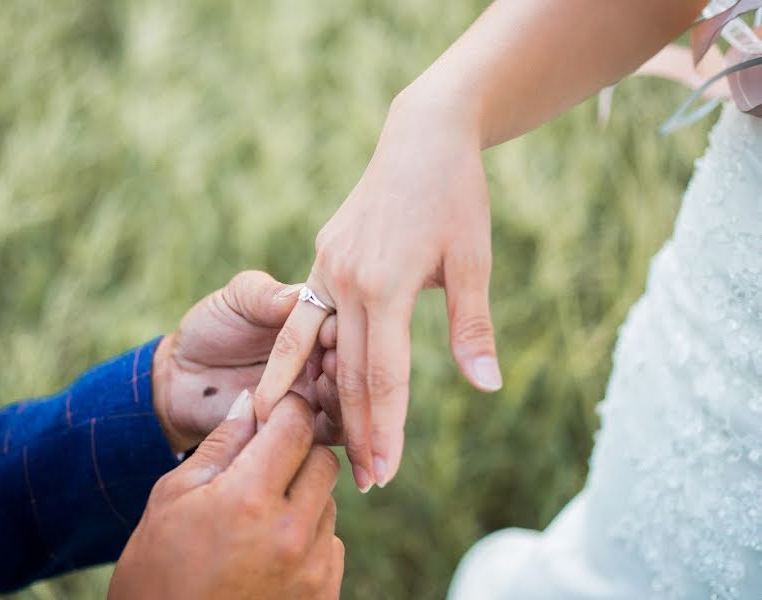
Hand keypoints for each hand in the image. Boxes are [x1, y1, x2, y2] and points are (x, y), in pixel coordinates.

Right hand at [108, 391, 344, 599]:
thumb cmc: (155, 573)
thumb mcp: (173, 498)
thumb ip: (222, 445)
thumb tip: (252, 402)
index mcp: (249, 499)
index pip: (295, 426)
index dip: (285, 411)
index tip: (272, 414)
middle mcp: (291, 534)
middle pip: (323, 461)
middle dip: (297, 454)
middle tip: (262, 466)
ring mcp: (312, 571)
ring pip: (328, 503)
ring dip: (302, 499)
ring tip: (257, 521)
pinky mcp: (322, 598)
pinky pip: (330, 545)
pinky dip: (308, 540)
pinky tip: (268, 554)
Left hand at [153, 270, 340, 453]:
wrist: (182, 378)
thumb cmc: (212, 327)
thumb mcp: (237, 300)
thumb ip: (266, 296)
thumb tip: (300, 294)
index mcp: (319, 316)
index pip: (347, 320)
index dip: (342, 326)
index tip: (328, 331)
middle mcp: (329, 355)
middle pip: (360, 363)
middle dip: (350, 364)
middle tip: (330, 364)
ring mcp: (323, 391)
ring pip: (355, 401)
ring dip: (346, 396)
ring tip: (321, 389)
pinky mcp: (312, 427)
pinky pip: (336, 432)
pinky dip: (337, 428)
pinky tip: (310, 420)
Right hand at [253, 89, 498, 491]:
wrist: (421, 136)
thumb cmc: (457, 195)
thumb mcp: (473, 259)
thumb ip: (472, 326)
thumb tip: (486, 387)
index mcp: (385, 283)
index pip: (383, 376)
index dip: (386, 430)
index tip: (387, 475)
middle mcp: (345, 279)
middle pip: (346, 373)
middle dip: (357, 431)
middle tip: (366, 484)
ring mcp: (326, 267)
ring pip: (313, 351)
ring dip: (316, 402)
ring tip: (310, 445)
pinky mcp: (321, 258)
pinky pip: (305, 320)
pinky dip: (300, 359)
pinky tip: (293, 389)